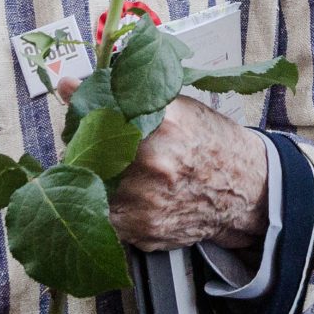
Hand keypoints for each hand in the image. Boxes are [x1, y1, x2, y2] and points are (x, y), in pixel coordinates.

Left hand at [57, 78, 266, 251]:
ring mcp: (146, 199)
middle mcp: (152, 162)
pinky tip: (131, 194)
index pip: (94, 114)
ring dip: (93, 178)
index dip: (80, 113)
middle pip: (84, 153)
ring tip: (121, 171)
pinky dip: (109, 204)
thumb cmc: (211, 143)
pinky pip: (103, 214)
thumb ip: (123, 95)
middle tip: (100, 146)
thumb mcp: (177, 106)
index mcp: (160, 123)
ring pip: (89, 186)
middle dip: (84, 148)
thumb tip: (67, 84)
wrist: (246, 188)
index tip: (75, 107)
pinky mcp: (142, 229)